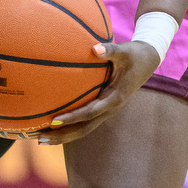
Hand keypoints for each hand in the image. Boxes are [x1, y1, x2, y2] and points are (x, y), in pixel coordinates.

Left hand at [34, 40, 157, 144]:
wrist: (148, 61)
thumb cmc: (134, 55)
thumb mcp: (125, 51)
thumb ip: (110, 50)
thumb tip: (95, 48)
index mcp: (115, 98)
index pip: (90, 112)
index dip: (72, 117)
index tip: (53, 120)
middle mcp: (110, 109)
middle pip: (84, 128)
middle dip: (63, 135)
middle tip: (40, 139)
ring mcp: (106, 110)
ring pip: (84, 128)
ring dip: (64, 135)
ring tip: (40, 139)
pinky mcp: (103, 108)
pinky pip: (85, 121)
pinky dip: (70, 126)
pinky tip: (52, 125)